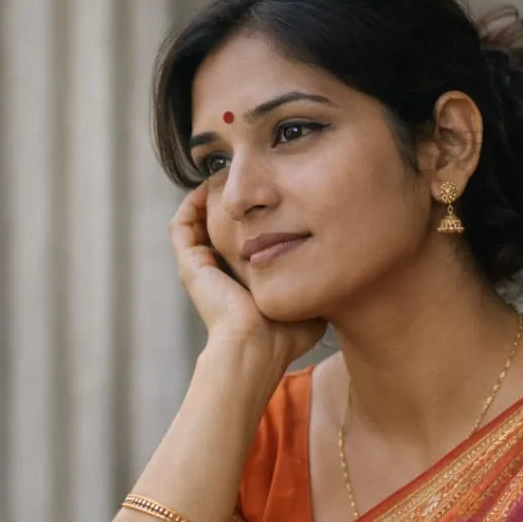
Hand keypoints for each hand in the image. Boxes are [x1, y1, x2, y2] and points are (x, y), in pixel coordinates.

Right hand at [170, 184, 326, 369]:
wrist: (258, 347)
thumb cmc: (284, 335)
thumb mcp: (307, 303)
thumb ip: (317, 284)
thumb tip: (341, 271)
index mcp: (241, 281)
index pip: (239, 242)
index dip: (251, 217)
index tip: (269, 195)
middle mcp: (218, 274)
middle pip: (216, 228)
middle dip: (228, 202)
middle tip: (244, 177)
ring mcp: (200, 269)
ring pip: (195, 223)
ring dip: (206, 199)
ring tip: (224, 174)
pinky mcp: (191, 265)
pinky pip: (181, 226)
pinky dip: (192, 204)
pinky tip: (210, 185)